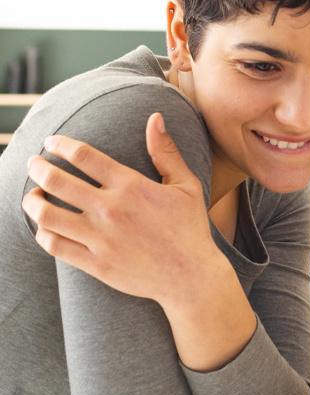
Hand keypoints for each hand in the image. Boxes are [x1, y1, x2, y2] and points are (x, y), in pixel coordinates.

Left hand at [22, 112, 217, 306]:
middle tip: (34, 164)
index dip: (60, 144)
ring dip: (32, 200)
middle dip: (37, 167)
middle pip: (56, 180)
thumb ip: (166, 152)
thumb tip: (155, 117)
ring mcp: (101, 238)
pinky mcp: (96, 263)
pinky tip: (45, 227)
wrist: (192, 277)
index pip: (83, 156)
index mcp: (131, 186)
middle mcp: (112, 210)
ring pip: (47, 214)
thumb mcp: (187, 186)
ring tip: (33, 195)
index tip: (51, 142)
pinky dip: (43, 233)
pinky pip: (55, 245)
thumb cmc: (191, 229)